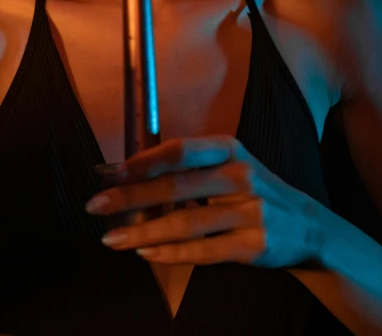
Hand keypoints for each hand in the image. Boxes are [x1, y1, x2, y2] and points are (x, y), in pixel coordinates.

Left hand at [84, 136, 324, 267]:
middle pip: (176, 187)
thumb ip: (186, 168)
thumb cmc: (252, 190)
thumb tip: (128, 173)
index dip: (142, 161)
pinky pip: (204, 251)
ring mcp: (249, 211)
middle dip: (130, 197)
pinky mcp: (253, 245)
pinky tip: (146, 254)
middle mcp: (240, 175)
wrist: (308, 226)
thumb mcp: (228, 165)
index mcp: (229, 149)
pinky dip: (172, 253)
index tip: (109, 173)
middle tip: (96, 206)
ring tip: (112, 239)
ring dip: (143, 232)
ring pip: (186, 223)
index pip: (178, 151)